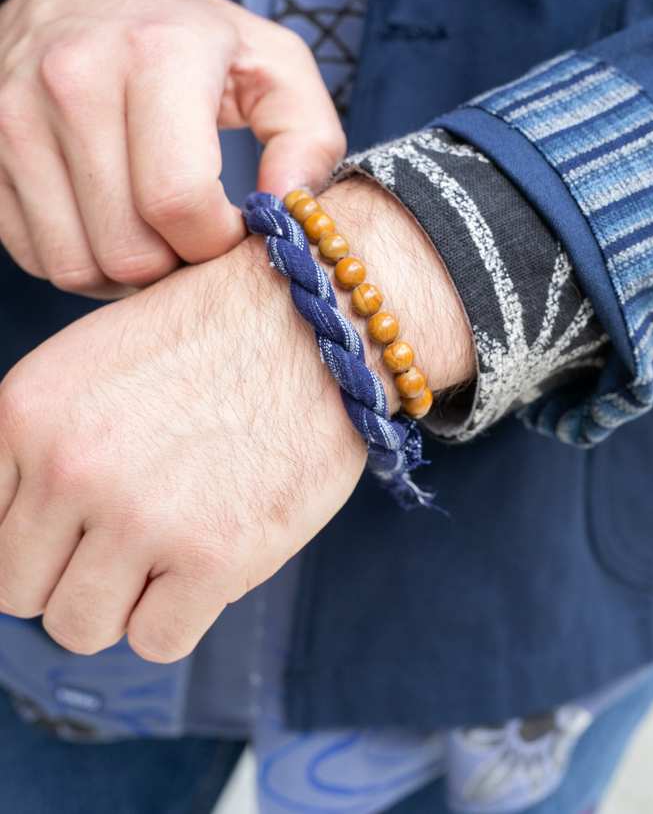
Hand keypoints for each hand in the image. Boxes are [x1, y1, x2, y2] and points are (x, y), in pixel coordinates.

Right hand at [0, 0, 343, 297]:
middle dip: (176, 264)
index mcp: (156, 55)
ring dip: (129, 272)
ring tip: (156, 232)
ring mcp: (15, 118)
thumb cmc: (191, 39)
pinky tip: (112, 224)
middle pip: (129, 250)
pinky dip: (84, 262)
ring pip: (78, 267)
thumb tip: (289, 212)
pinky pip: (40, 258)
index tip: (232, 226)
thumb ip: (309, 140)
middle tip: (195, 233)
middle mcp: (72, 81)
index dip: (217, 242)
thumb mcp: (275, 66)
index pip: (180, 202)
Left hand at [0, 178, 473, 661]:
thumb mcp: (94, 361)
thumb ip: (41, 443)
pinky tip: (209, 561)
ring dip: (122, 603)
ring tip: (169, 551)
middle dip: (72, 575)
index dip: (32, 539)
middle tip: (129, 541)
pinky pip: (156, 641)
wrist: (316, 318)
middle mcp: (68, 467)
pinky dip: (178, 614)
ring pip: (80, 628)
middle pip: (21, 590)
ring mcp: (139, 516)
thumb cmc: (213, 338)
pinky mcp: (213, 557)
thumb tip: (32, 534)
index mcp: (26, 412)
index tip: (75, 531)